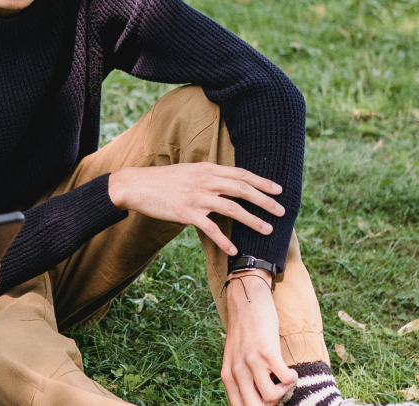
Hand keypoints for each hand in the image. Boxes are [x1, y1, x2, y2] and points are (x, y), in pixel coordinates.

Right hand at [109, 163, 284, 255]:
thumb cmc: (162, 180)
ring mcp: (196, 196)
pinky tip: (233, 249)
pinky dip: (223, 240)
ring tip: (267, 230)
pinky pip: (210, 228)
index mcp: (207, 169)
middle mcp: (205, 180)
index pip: (241, 174)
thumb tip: (226, 184)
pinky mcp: (186, 212)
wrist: (136, 185)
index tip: (278, 190)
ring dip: (252, 220)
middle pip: (242, 189)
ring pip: (232, 208)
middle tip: (281, 211)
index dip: (262, 182)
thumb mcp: (188, 172)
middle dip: (265, 200)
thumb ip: (207, 176)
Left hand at [221, 271, 296, 405]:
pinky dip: (292, 379)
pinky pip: (285, 380)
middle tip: (277, 391)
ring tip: (284, 378)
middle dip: (271, 404)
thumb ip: (241, 379)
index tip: (269, 402)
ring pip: (271, 398)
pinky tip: (290, 370)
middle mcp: (237, 372)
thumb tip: (259, 401)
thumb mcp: (235, 358)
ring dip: (283, 392)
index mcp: (228, 376)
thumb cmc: (245, 332)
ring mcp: (251, 362)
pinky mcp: (267, 352)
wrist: (247, 302)